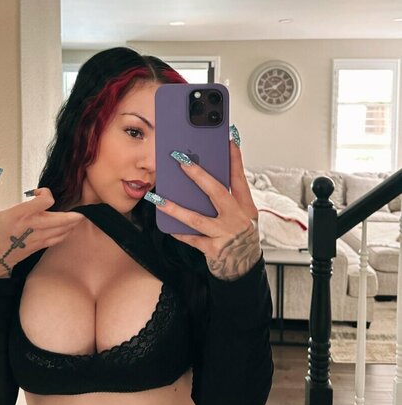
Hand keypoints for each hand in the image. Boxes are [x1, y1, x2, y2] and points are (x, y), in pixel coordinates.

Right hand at [0, 177, 84, 278]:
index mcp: (18, 214)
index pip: (45, 201)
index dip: (46, 193)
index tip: (37, 192)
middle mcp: (32, 226)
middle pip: (62, 218)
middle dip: (74, 214)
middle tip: (81, 209)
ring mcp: (37, 237)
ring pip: (63, 230)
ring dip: (72, 223)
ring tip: (77, 217)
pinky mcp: (38, 247)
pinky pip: (58, 239)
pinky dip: (66, 233)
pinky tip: (67, 228)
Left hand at [150, 136, 261, 280]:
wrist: (245, 266)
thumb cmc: (240, 235)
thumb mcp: (243, 214)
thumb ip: (229, 196)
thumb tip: (207, 175)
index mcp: (245, 206)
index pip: (239, 178)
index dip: (235, 158)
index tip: (229, 139)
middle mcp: (237, 218)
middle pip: (216, 192)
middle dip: (198, 175)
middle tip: (180, 160)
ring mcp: (225, 234)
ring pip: (197, 218)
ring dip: (175, 208)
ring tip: (158, 197)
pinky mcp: (214, 250)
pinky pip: (192, 239)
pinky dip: (179, 232)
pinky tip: (167, 225)